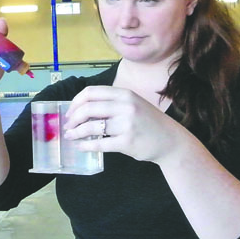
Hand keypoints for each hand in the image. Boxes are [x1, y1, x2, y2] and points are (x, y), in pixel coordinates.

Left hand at [62, 85, 185, 163]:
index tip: (70, 111)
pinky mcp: (127, 142)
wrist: (171, 141)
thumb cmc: (148, 122)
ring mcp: (126, 124)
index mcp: (124, 94)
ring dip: (76, 132)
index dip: (75, 102)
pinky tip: (81, 146)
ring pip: (91, 126)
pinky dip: (86, 145)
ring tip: (71, 136)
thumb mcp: (132, 104)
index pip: (91, 92)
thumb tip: (82, 110)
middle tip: (68, 126)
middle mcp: (125, 106)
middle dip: (73, 118)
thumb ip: (111, 104)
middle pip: (88, 108)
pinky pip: (99, 143)